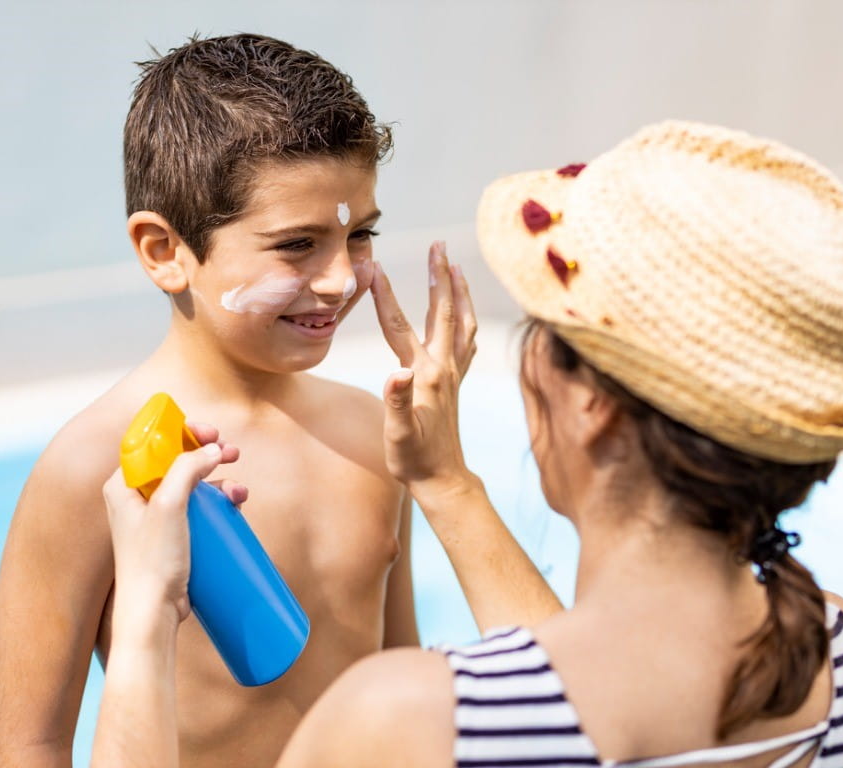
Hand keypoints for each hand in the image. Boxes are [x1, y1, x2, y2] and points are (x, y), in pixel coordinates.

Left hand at [102, 422, 247, 625]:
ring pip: (193, 485)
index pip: (152, 444)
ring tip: (239, 490)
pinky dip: (219, 502)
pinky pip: (199, 509)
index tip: (209, 433)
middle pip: (176, 461)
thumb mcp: (169, 505)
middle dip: (207, 454)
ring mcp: (156, 518)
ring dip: (219, 480)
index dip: (182, 432)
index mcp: (123, 485)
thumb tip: (212, 449)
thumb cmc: (152, 561)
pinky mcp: (174, 537)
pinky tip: (235, 505)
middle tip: (231, 453)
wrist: (153, 612)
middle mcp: (137, 498)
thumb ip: (187, 469)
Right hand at [370, 241, 478, 500]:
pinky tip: (464, 317)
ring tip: (456, 267)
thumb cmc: (414, 459)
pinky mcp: (456, 384)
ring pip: (462, 323)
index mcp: (423, 374)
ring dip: (459, 292)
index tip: (375, 266)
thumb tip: (395, 372)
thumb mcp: (397, 433)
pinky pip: (467, 342)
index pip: (399, 326)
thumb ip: (396, 402)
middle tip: (438, 244)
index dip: (385, 296)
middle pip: (443, 312)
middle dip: (439, 275)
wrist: (443, 479)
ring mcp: (453, 375)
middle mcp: (443, 368)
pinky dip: (466, 320)